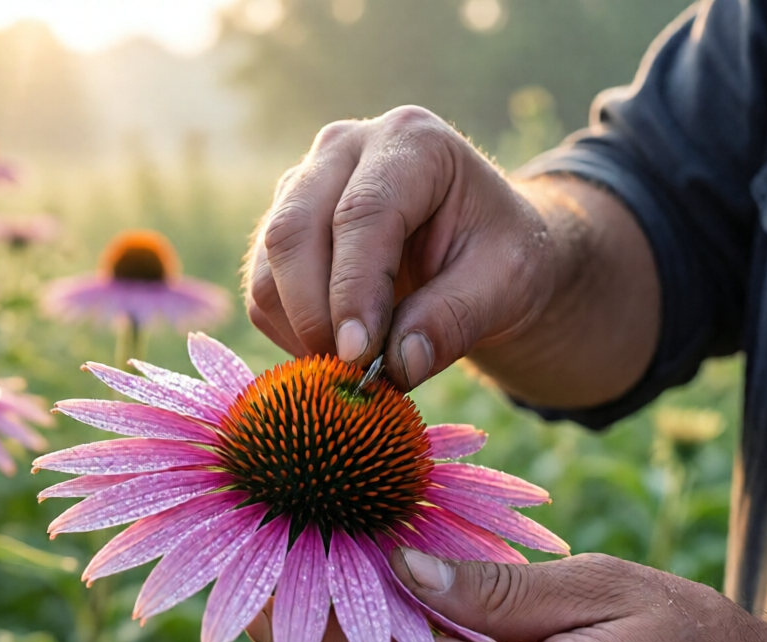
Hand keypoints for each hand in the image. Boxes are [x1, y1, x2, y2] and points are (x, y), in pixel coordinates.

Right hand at [244, 105, 556, 389]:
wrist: (480, 251)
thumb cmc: (498, 257)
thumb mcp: (503, 285)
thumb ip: (455, 320)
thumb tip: (399, 366)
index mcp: (411, 142)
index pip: (363, 214)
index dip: (354, 290)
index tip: (357, 356)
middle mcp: (344, 149)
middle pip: (294, 233)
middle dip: (315, 316)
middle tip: (350, 375)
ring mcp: (303, 186)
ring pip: (268, 266)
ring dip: (299, 331)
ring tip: (351, 369)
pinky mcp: (280, 230)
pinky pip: (263, 292)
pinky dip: (290, 334)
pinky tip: (336, 353)